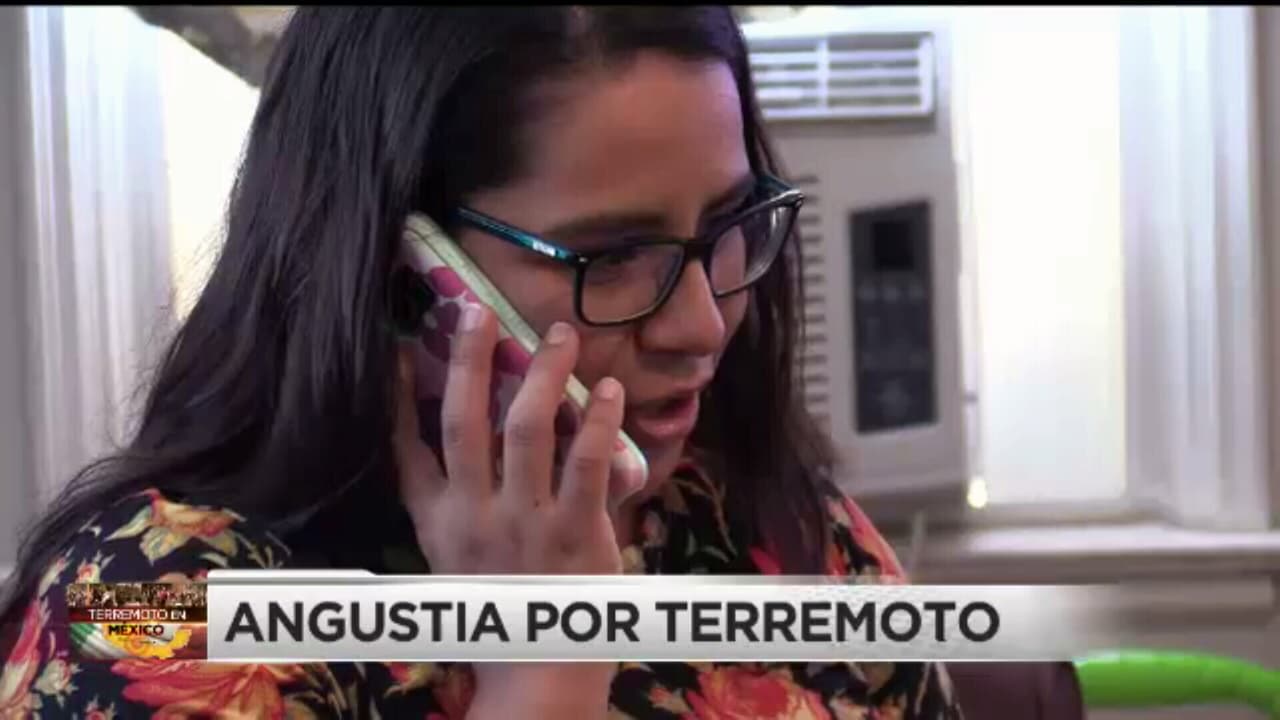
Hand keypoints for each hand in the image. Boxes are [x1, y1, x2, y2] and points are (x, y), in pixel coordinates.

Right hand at [394, 305, 622, 717]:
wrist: (537, 669)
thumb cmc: (500, 602)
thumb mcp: (451, 553)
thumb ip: (448, 498)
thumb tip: (441, 428)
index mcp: (438, 519)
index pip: (407, 447)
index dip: (399, 394)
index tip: (401, 343)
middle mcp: (473, 514)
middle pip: (463, 420)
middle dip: (468, 359)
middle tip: (477, 308)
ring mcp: (525, 523)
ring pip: (526, 429)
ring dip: (541, 374)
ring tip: (559, 334)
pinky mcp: (577, 534)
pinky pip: (585, 465)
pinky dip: (596, 422)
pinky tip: (607, 389)